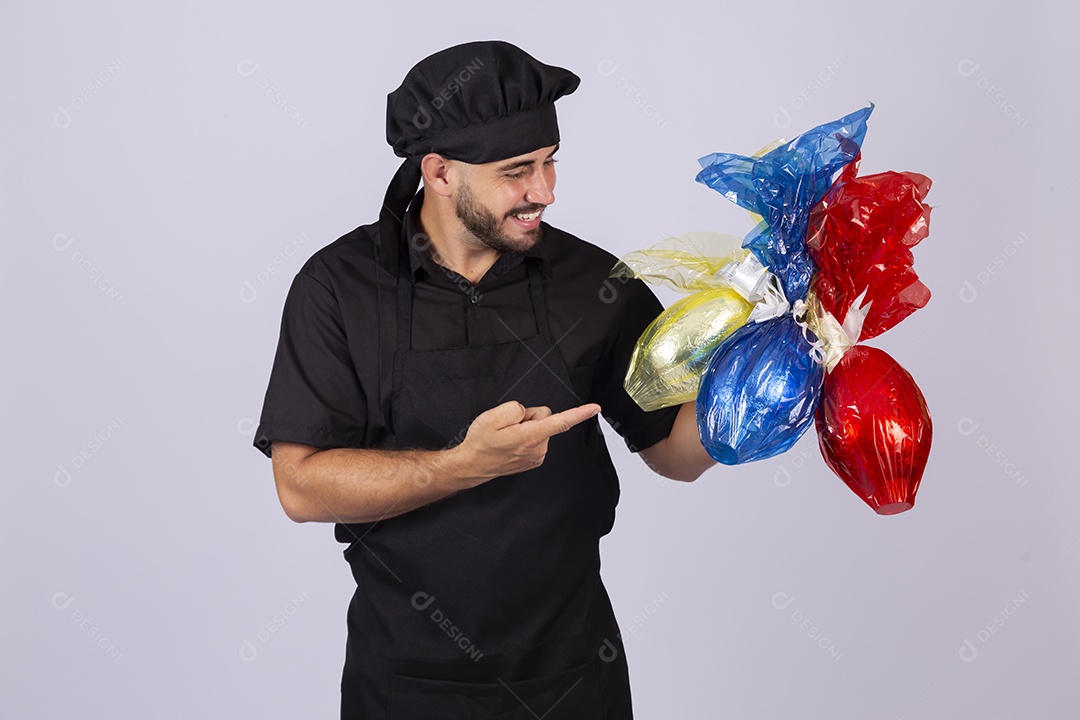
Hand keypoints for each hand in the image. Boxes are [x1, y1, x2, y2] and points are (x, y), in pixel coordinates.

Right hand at [449, 400, 600, 486]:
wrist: (472, 465)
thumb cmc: (480, 443)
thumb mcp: (492, 417)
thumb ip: (515, 409)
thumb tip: (527, 413)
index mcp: (530, 437)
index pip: (560, 422)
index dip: (579, 414)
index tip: (595, 409)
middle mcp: (538, 448)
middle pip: (544, 417)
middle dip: (528, 416)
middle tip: (508, 426)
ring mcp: (537, 455)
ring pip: (540, 427)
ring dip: (525, 428)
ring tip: (507, 436)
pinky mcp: (534, 459)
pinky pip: (536, 438)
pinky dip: (525, 437)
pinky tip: (511, 443)